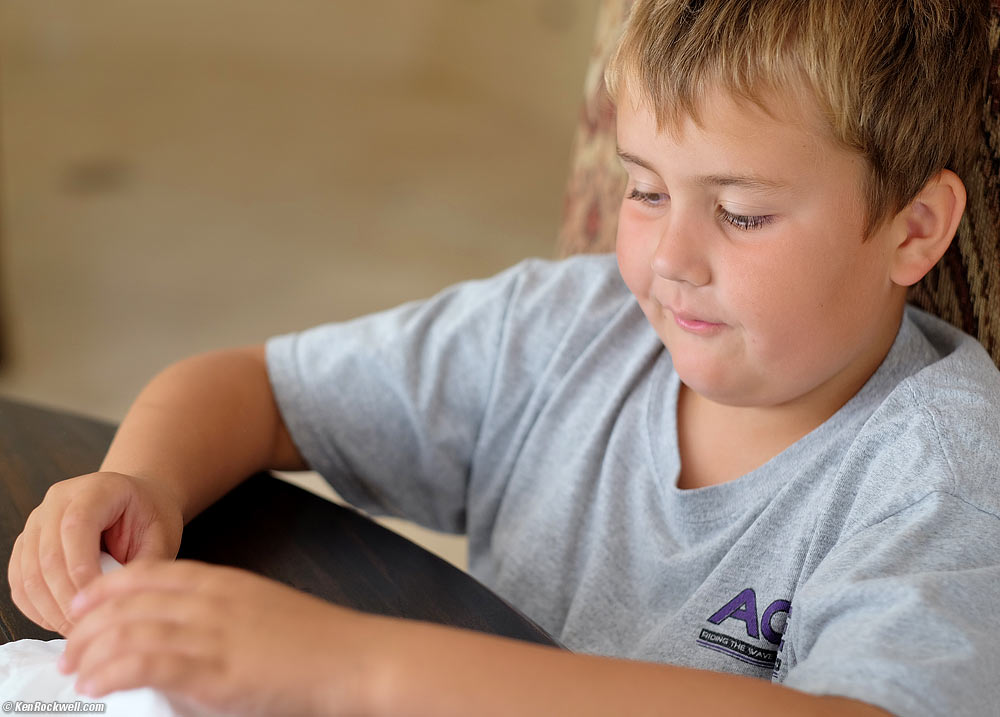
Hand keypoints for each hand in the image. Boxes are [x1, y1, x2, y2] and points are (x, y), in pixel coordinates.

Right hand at [8, 471, 183, 634]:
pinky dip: (37, 608)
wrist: (137, 501)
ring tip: (78, 628)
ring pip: (28, 573)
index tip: (98, 600)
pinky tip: (61, 620)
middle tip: (88, 626)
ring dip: (50, 609)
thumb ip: (142, 565)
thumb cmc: (151, 516)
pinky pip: (20, 582)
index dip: (82, 569)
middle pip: (47, 555)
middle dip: (67, 598)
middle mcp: (58, 501)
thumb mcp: (162, 535)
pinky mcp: (27, 545)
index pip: (75, 527)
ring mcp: (37, 522)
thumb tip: (118, 604)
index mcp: (96, 489)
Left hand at [60, 560, 374, 715]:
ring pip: (127, 631)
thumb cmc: (315, 640)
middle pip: (127, 601)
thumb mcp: (262, 610)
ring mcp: (212, 633)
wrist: (353, 657)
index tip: (83, 607)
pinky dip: (110, 672)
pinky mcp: (215, 670)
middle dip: (87, 626)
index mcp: (223, 581)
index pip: (147, 574)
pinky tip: (97, 684)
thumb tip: (179, 638)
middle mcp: (211, 600)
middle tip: (70, 650)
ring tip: (77, 672)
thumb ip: (220, 615)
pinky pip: (146, 664)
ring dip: (90, 652)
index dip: (106, 588)